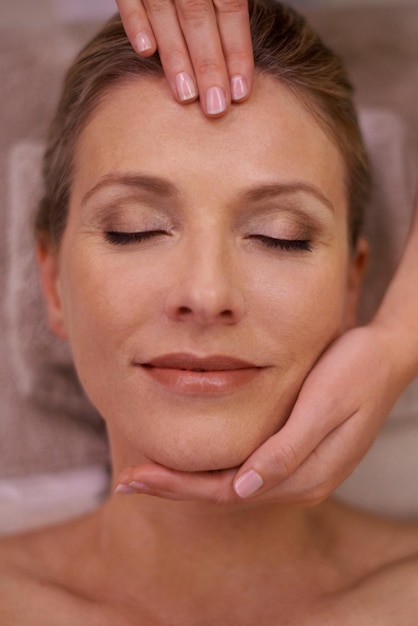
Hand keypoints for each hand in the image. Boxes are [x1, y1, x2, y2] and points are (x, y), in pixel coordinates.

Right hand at [115, 0, 253, 115]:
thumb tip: (244, 35)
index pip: (231, 6)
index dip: (238, 49)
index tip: (241, 90)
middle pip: (199, 16)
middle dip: (209, 65)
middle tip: (215, 108)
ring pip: (165, 10)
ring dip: (175, 56)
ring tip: (186, 95)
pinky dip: (135, 21)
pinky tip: (146, 53)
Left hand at [115, 323, 405, 503]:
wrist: (385, 355)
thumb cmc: (355, 373)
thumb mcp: (323, 406)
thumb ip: (285, 451)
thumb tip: (242, 490)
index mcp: (302, 475)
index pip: (226, 492)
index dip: (178, 487)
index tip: (135, 477)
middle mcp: (298, 481)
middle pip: (224, 493)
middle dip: (174, 487)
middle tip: (127, 479)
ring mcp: (298, 468)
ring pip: (231, 483)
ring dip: (189, 480)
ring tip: (148, 471)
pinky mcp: (295, 450)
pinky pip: (243, 468)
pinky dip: (210, 464)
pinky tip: (189, 455)